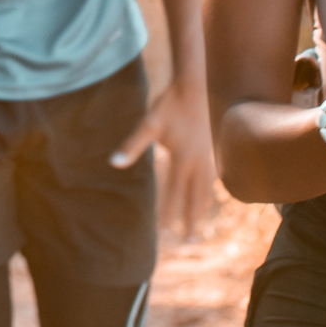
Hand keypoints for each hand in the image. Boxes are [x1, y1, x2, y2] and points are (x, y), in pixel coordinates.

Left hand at [113, 85, 214, 236]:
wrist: (193, 85)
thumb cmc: (168, 105)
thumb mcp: (148, 124)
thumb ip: (132, 145)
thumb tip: (114, 162)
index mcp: (184, 159)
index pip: (175, 193)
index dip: (170, 214)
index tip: (165, 233)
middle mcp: (199, 161)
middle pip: (196, 198)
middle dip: (191, 219)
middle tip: (188, 240)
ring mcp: (207, 156)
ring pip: (206, 190)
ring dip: (201, 208)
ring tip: (198, 225)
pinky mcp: (209, 149)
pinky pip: (211, 178)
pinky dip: (208, 192)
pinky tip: (205, 196)